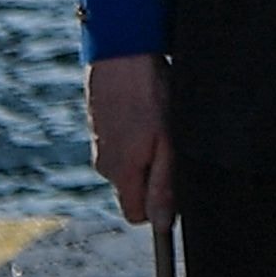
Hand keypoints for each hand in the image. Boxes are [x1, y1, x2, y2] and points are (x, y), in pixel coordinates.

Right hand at [87, 54, 175, 224]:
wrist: (121, 52)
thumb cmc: (149, 95)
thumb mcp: (167, 142)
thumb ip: (164, 185)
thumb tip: (163, 225)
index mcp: (119, 173)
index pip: (136, 215)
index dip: (158, 207)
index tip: (175, 184)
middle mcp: (104, 164)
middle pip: (133, 189)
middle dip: (155, 176)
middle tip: (172, 143)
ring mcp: (100, 143)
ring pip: (130, 164)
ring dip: (147, 152)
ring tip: (160, 120)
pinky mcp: (101, 125)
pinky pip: (123, 144)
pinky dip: (137, 134)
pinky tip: (147, 110)